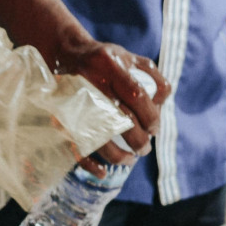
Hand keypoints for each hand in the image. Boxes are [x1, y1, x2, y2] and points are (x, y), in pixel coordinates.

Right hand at [56, 39, 168, 165]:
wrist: (65, 52)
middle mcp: (92, 83)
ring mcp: (75, 101)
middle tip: (145, 148)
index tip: (155, 130)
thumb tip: (162, 102)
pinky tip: (103, 173)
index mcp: (111, 66)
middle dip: (138, 140)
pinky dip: (89, 163)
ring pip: (99, 137)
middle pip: (120, 120)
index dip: (151, 117)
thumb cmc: (105, 59)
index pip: (137, 96)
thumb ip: (153, 75)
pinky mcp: (62, 116)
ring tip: (130, 159)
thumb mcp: (129, 57)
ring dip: (118, 156)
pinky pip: (74, 145)